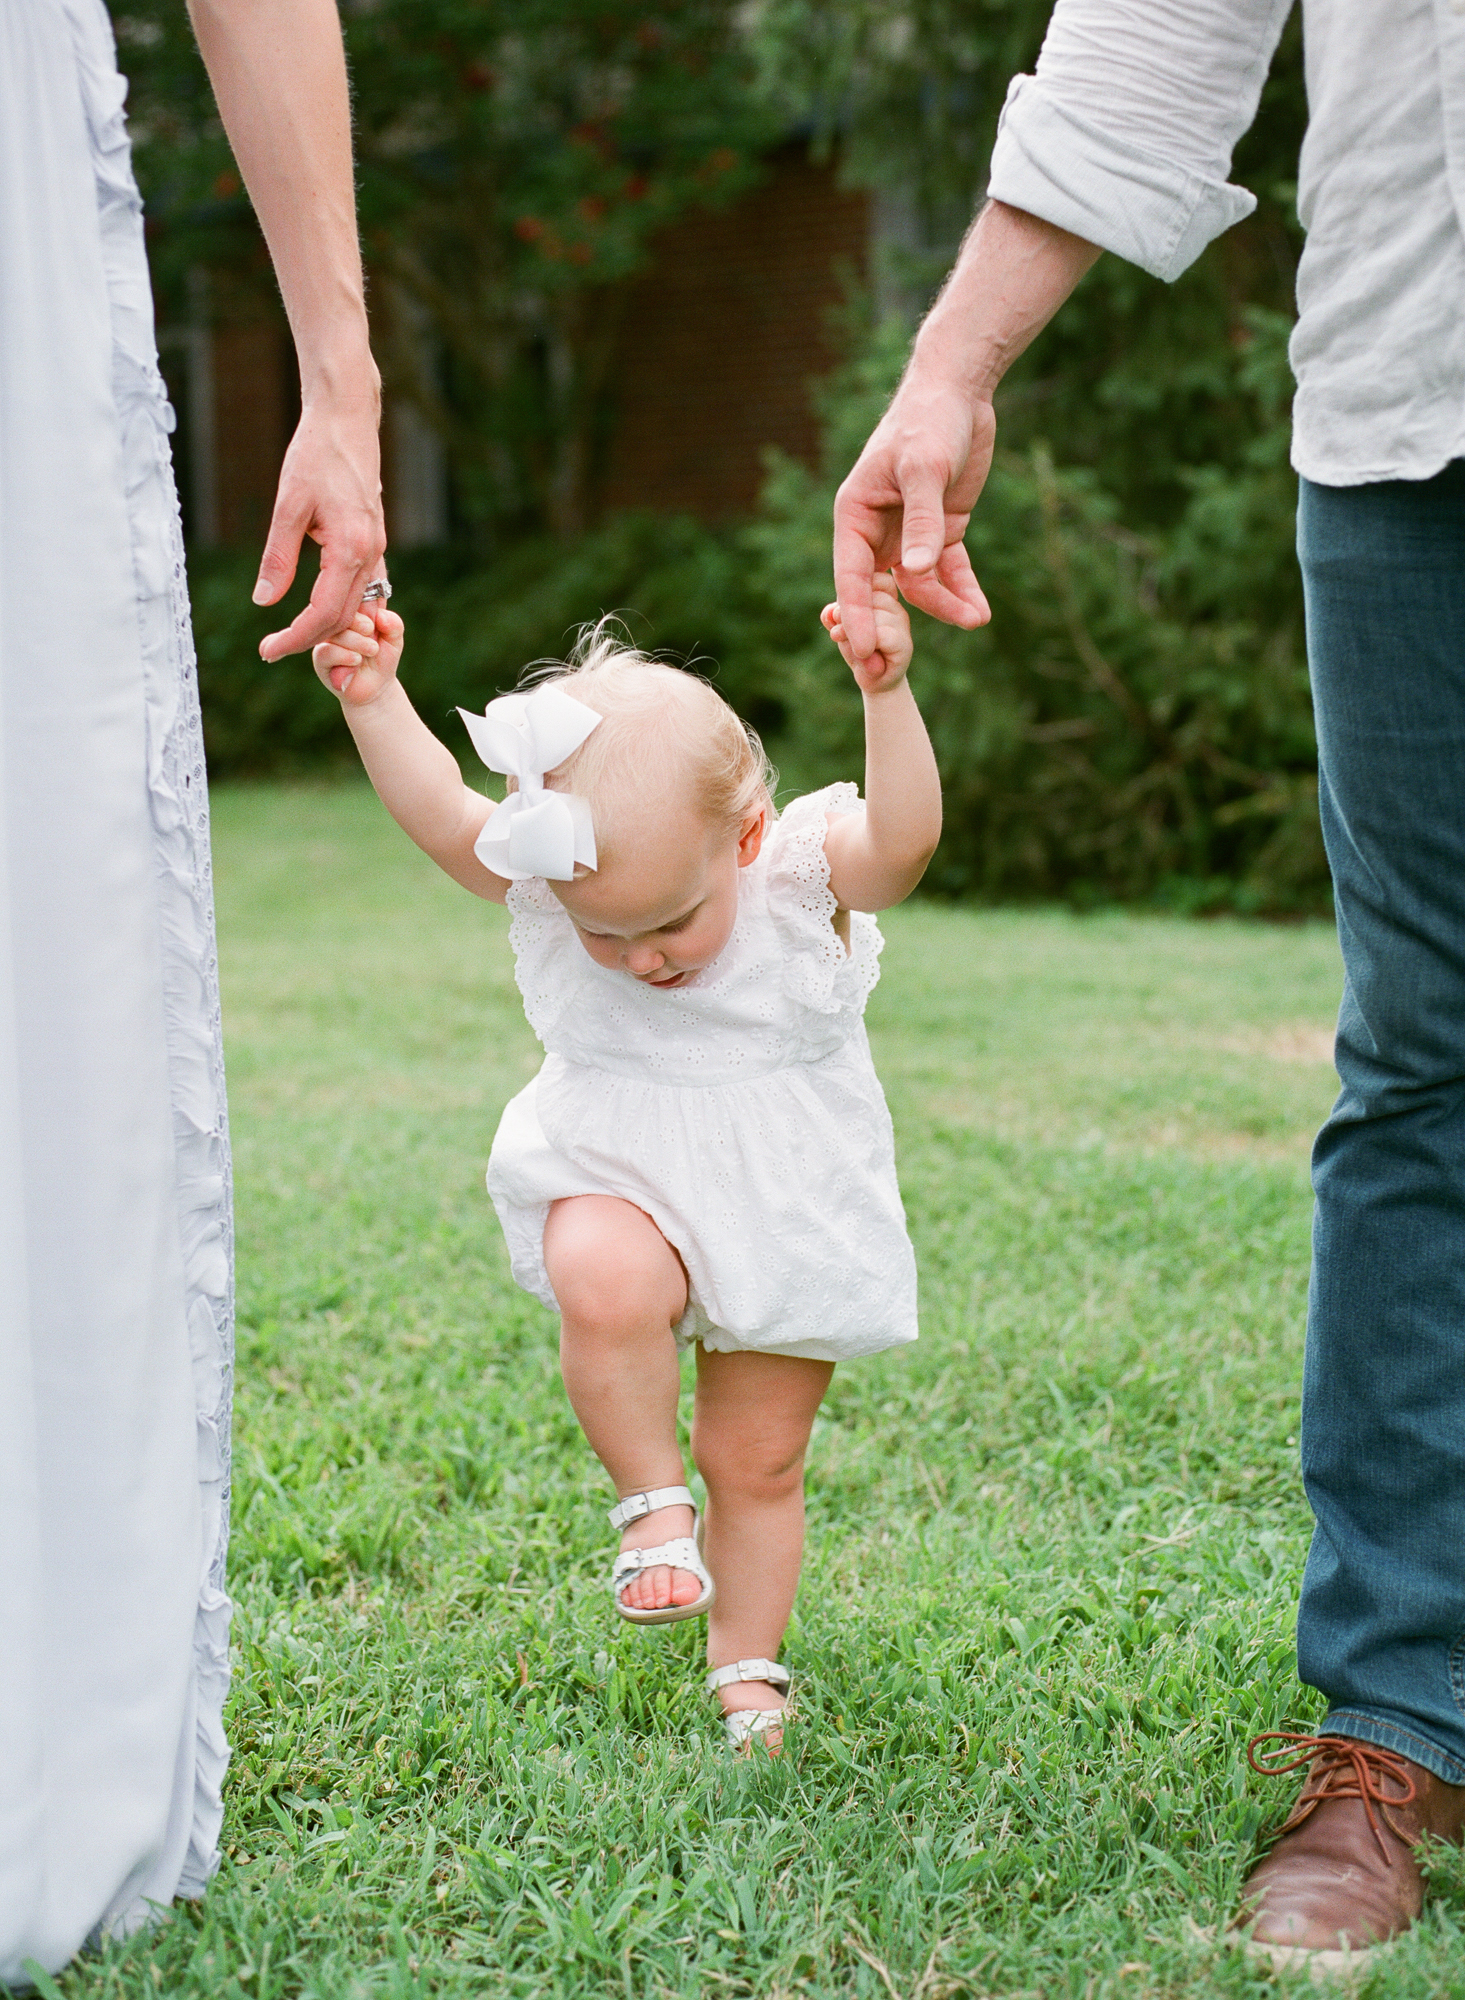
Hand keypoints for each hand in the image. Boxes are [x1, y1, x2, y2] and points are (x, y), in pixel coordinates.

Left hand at [254, 393, 386, 660]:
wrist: (346, 421)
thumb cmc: (315, 455)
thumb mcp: (288, 506)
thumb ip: (278, 558)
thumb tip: (264, 601)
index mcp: (350, 549)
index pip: (325, 614)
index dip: (296, 638)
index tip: (269, 651)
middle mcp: (370, 554)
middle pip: (344, 618)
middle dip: (309, 639)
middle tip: (272, 648)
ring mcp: (377, 549)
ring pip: (356, 606)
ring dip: (327, 626)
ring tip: (291, 634)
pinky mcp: (374, 542)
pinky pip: (364, 589)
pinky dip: (343, 607)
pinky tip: (321, 612)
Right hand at [312, 606, 403, 705]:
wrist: (376, 689)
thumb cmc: (382, 660)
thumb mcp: (395, 640)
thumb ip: (394, 623)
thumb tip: (380, 615)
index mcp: (353, 611)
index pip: (355, 596)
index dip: (368, 607)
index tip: (377, 622)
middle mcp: (337, 621)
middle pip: (344, 612)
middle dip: (364, 625)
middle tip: (374, 639)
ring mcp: (327, 638)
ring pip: (337, 632)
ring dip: (358, 643)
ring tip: (371, 652)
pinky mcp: (320, 657)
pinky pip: (328, 651)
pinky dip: (345, 656)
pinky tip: (356, 661)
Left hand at [822, 572, 912, 693]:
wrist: (874, 683)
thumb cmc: (858, 652)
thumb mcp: (841, 629)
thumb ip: (835, 616)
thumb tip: (833, 612)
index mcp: (885, 597)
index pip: (872, 580)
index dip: (851, 596)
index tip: (841, 616)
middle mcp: (897, 608)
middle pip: (869, 596)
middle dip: (846, 615)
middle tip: (838, 635)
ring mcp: (903, 626)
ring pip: (875, 615)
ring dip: (852, 634)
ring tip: (851, 648)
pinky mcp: (904, 645)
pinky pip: (881, 635)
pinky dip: (864, 647)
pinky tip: (862, 657)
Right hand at [832, 372, 992, 668]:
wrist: (961, 391)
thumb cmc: (930, 421)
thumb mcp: (925, 468)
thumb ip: (922, 521)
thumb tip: (915, 573)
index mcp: (854, 514)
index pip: (851, 575)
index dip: (858, 615)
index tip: (865, 651)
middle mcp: (876, 529)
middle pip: (880, 590)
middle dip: (894, 627)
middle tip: (898, 667)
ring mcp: (908, 533)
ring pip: (919, 586)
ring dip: (945, 606)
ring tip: (976, 618)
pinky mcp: (940, 531)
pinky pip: (947, 571)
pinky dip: (962, 590)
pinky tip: (980, 610)